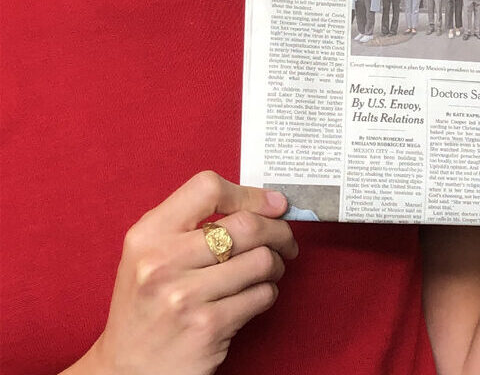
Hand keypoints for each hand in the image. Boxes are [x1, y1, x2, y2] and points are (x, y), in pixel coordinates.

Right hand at [89, 172, 297, 374]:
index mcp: (148, 234)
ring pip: (262, 260)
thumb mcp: (150, 252)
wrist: (127, 371)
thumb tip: (267, 203)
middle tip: (285, 239)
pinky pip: (261, 295)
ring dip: (276, 263)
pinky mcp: (208, 327)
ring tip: (268, 269)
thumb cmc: (147, 304)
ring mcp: (184, 297)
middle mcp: (162, 262)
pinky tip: (254, 295)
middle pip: (247, 225)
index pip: (208, 189)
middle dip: (278, 229)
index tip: (272, 204)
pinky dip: (268, 292)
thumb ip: (193, 222)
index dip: (249, 194)